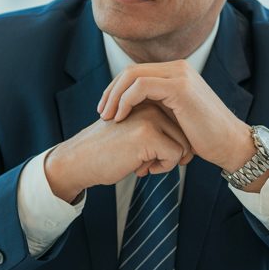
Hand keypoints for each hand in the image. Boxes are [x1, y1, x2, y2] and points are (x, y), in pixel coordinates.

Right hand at [44, 103, 193, 202]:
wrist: (80, 161)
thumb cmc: (105, 152)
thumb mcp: (132, 132)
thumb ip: (155, 128)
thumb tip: (188, 145)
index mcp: (146, 101)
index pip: (179, 123)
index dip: (172, 144)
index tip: (151, 156)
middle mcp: (149, 104)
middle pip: (185, 133)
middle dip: (171, 153)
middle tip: (146, 163)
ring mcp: (150, 117)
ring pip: (184, 144)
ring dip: (168, 161)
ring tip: (143, 165)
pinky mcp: (149, 134)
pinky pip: (175, 155)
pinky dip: (164, 167)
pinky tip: (141, 168)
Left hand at [97, 61, 253, 171]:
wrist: (229, 145)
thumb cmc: (203, 137)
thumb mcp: (174, 116)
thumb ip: (156, 105)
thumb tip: (129, 107)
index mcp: (175, 72)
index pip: (135, 72)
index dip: (116, 90)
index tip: (106, 111)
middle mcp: (178, 68)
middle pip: (130, 71)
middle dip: (111, 92)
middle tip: (102, 114)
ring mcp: (180, 75)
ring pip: (132, 75)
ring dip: (114, 96)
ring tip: (108, 117)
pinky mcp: (180, 87)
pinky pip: (141, 87)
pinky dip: (125, 100)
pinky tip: (121, 117)